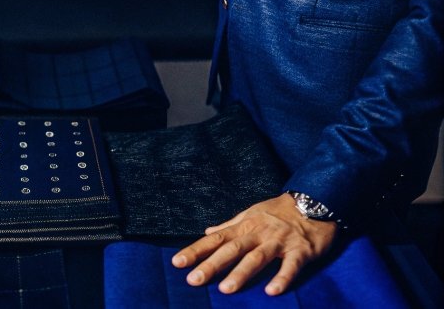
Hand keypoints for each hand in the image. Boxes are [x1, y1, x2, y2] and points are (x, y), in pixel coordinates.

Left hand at [171, 194, 336, 295]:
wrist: (316, 201)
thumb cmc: (279, 211)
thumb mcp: (251, 214)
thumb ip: (229, 225)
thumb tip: (207, 231)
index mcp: (244, 226)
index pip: (215, 239)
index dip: (196, 250)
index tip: (177, 262)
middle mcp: (258, 233)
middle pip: (231, 249)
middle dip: (211, 265)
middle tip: (193, 280)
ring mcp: (279, 241)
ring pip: (257, 258)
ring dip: (241, 273)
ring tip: (225, 289)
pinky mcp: (300, 251)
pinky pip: (290, 266)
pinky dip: (282, 278)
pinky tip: (272, 291)